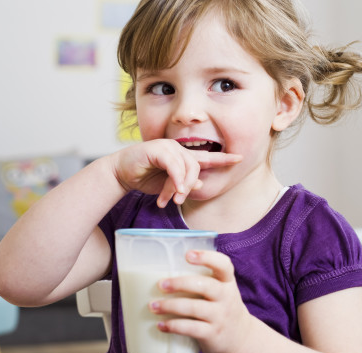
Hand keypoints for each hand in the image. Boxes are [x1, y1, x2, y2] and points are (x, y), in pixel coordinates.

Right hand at [111, 139, 241, 206]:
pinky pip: (174, 164)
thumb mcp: (169, 186)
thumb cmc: (145, 177)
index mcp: (184, 157)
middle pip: (198, 165)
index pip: (208, 157)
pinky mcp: (158, 149)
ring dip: (181, 185)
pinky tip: (173, 188)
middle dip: (191, 184)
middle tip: (179, 198)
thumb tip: (200, 184)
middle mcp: (178, 149)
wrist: (121, 173)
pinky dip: (175, 178)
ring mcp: (168, 146)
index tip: (240, 158)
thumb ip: (184, 184)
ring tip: (172, 197)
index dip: (224, 158)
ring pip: (187, 166)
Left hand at [149, 250, 253, 352]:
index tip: (188, 255)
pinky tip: (161, 324)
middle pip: (205, 286)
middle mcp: (226, 297)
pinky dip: (174, 326)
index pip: (223, 265)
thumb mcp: (221, 290)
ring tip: (153, 305)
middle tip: (161, 284)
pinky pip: (191, 328)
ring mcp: (220, 316)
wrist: (241, 337)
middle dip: (180, 283)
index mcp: (227, 281)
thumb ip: (202, 279)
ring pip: (194, 308)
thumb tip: (164, 270)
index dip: (207, 257)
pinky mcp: (213, 334)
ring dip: (170, 306)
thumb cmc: (222, 306)